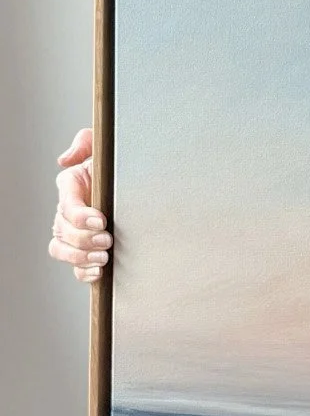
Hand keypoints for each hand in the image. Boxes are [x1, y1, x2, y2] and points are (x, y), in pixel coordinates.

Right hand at [49, 127, 112, 283]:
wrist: (140, 184)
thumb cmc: (121, 164)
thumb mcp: (104, 146)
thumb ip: (85, 142)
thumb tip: (65, 159)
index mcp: (71, 186)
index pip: (67, 205)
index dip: (80, 216)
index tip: (101, 220)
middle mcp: (67, 210)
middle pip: (63, 230)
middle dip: (85, 238)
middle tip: (108, 239)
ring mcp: (73, 232)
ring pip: (62, 250)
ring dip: (81, 257)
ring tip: (104, 256)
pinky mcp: (84, 249)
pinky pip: (74, 267)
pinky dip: (83, 273)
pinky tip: (99, 272)